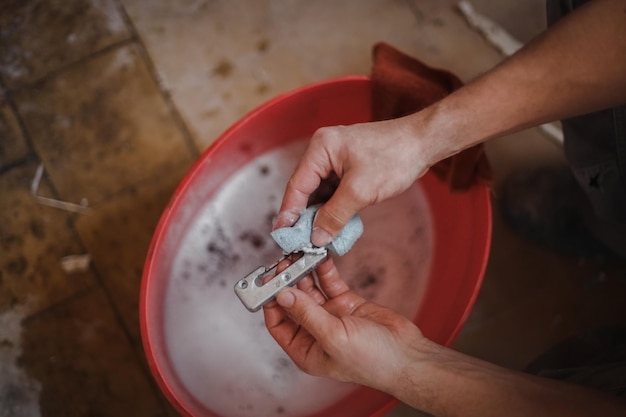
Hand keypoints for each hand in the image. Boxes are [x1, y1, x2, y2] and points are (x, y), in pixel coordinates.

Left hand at [263, 257, 426, 391]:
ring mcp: (330, 315)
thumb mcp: (333, 337)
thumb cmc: (372, 359)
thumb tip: (282, 295)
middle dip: (286, 281)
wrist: (407, 355)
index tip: (267, 281)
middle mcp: (315, 331)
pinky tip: (319, 255)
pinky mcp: (346, 302)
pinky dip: (323, 269)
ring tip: (298, 253)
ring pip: (309, 289)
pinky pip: (329, 282)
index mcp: (305, 349)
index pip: (277, 323)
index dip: (270, 302)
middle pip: (292, 302)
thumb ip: (306, 314)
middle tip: (283, 261)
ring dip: (303, 271)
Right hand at [274, 116, 432, 246]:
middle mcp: (324, 151)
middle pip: (305, 189)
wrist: (423, 143)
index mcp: (321, 148)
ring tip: (315, 239)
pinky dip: (333, 209)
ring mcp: (336, 160)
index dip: (288, 212)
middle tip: (298, 242)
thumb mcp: (361, 191)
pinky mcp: (348, 168)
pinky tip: (332, 227)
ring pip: (320, 193)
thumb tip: (316, 237)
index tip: (283, 235)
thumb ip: (335, 215)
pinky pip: (333, 192)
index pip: (297, 185)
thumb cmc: (395, 156)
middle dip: (304, 216)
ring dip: (319, 215)